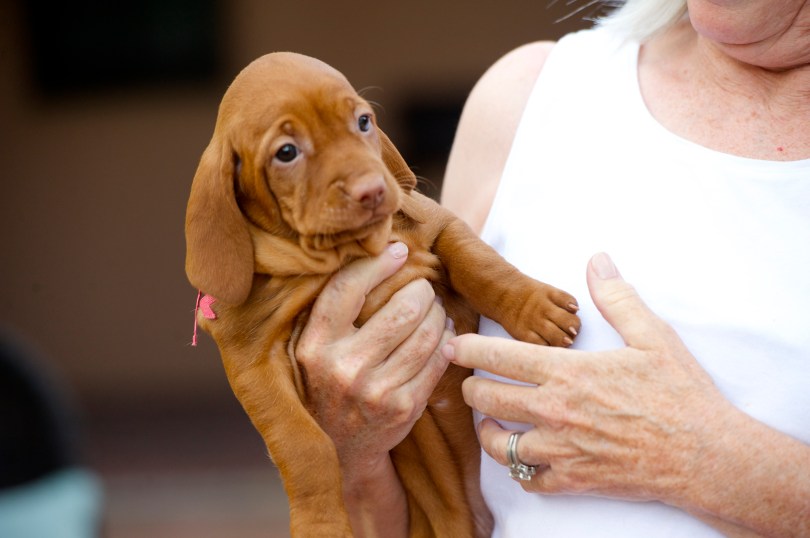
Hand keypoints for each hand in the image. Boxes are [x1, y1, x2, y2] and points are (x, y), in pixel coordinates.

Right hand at [296, 241, 452, 474]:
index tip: (399, 251)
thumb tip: (379, 253)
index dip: (379, 263)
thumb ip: (333, 311)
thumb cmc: (326, 384)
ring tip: (434, 308)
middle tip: (423, 288)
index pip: (349, 288)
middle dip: (421, 291)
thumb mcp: (312, 348)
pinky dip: (446, 339)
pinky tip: (442, 333)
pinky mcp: (404, 407)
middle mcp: (344, 367)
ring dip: (438, 313)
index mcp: (315, 345)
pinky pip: (438, 360)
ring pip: (427, 333)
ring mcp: (376, 391)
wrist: (337, 450)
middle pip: (403, 309)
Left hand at [443, 252, 726, 500]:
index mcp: (567, 373)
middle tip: (469, 382)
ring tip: (489, 422)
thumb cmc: (680, 395)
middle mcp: (555, 412)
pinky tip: (522, 458)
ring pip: (499, 445)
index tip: (454, 345)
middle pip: (487, 400)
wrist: (706, 456)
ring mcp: (562, 450)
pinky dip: (519, 470)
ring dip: (487, 432)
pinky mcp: (575, 480)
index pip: (499, 357)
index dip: (468, 349)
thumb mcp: (652, 336)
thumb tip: (598, 261)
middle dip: (470, 389)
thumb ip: (616, 298)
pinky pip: (529, 481)